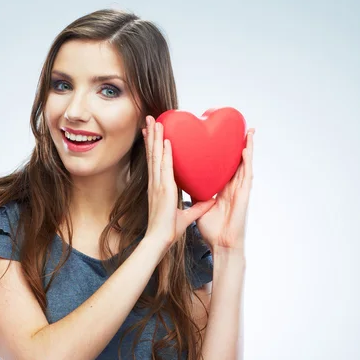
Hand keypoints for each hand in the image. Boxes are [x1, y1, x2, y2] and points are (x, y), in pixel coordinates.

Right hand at [143, 115, 214, 249]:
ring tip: (154, 121)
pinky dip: (164, 153)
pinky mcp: (163, 189)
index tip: (152, 132)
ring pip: (156, 156)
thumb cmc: (168, 230)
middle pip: (153, 154)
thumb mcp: (186, 215)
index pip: (156, 162)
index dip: (154, 146)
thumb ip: (198, 207)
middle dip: (151, 135)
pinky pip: (164, 167)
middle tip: (150, 119)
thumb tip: (210, 200)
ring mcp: (158, 185)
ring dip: (155, 137)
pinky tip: (165, 140)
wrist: (160, 240)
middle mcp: (156, 183)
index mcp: (159, 187)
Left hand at [193, 128, 254, 251]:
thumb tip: (186, 183)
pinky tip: (246, 148)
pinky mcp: (243, 195)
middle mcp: (234, 187)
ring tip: (249, 131)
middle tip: (242, 127)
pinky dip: (246, 161)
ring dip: (248, 147)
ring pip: (245, 164)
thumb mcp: (200, 206)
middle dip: (240, 144)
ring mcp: (240, 190)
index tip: (225, 138)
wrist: (222, 245)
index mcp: (224, 189)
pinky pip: (246, 175)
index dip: (226, 152)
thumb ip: (196, 194)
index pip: (225, 166)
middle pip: (237, 161)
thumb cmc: (213, 230)